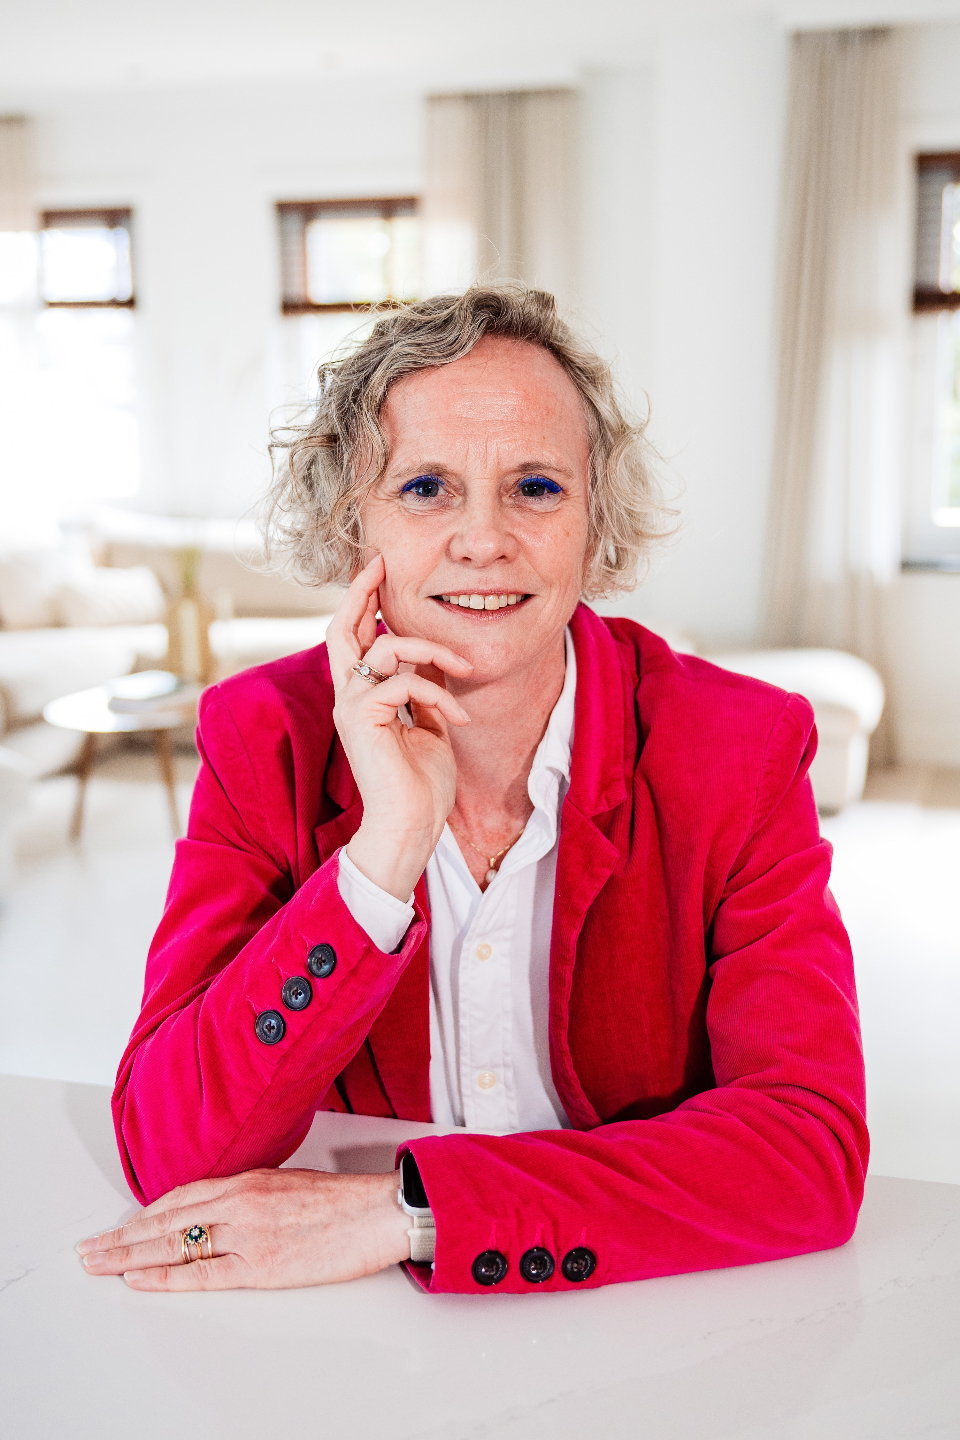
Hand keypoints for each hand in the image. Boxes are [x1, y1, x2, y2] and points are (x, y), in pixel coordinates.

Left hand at [77, 1168, 410, 1290]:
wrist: (379, 1211)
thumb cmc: (343, 1201)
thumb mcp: (290, 1183)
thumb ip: (253, 1196)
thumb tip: (226, 1212)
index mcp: (248, 1180)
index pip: (181, 1195)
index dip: (145, 1213)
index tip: (121, 1226)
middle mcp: (239, 1202)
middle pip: (166, 1220)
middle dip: (121, 1236)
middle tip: (88, 1250)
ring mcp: (247, 1234)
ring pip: (173, 1244)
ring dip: (128, 1256)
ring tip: (97, 1264)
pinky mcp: (260, 1266)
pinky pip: (202, 1274)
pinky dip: (165, 1276)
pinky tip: (139, 1277)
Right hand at [325, 554, 472, 899]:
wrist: (411, 826)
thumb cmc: (421, 784)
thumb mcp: (431, 724)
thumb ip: (425, 689)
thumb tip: (434, 659)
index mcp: (363, 696)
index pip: (355, 638)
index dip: (364, 603)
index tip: (378, 572)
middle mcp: (349, 696)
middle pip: (342, 629)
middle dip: (362, 593)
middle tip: (379, 563)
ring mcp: (352, 706)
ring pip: (387, 649)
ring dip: (433, 650)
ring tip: (464, 666)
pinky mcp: (361, 718)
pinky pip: (403, 682)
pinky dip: (437, 693)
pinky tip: (458, 716)